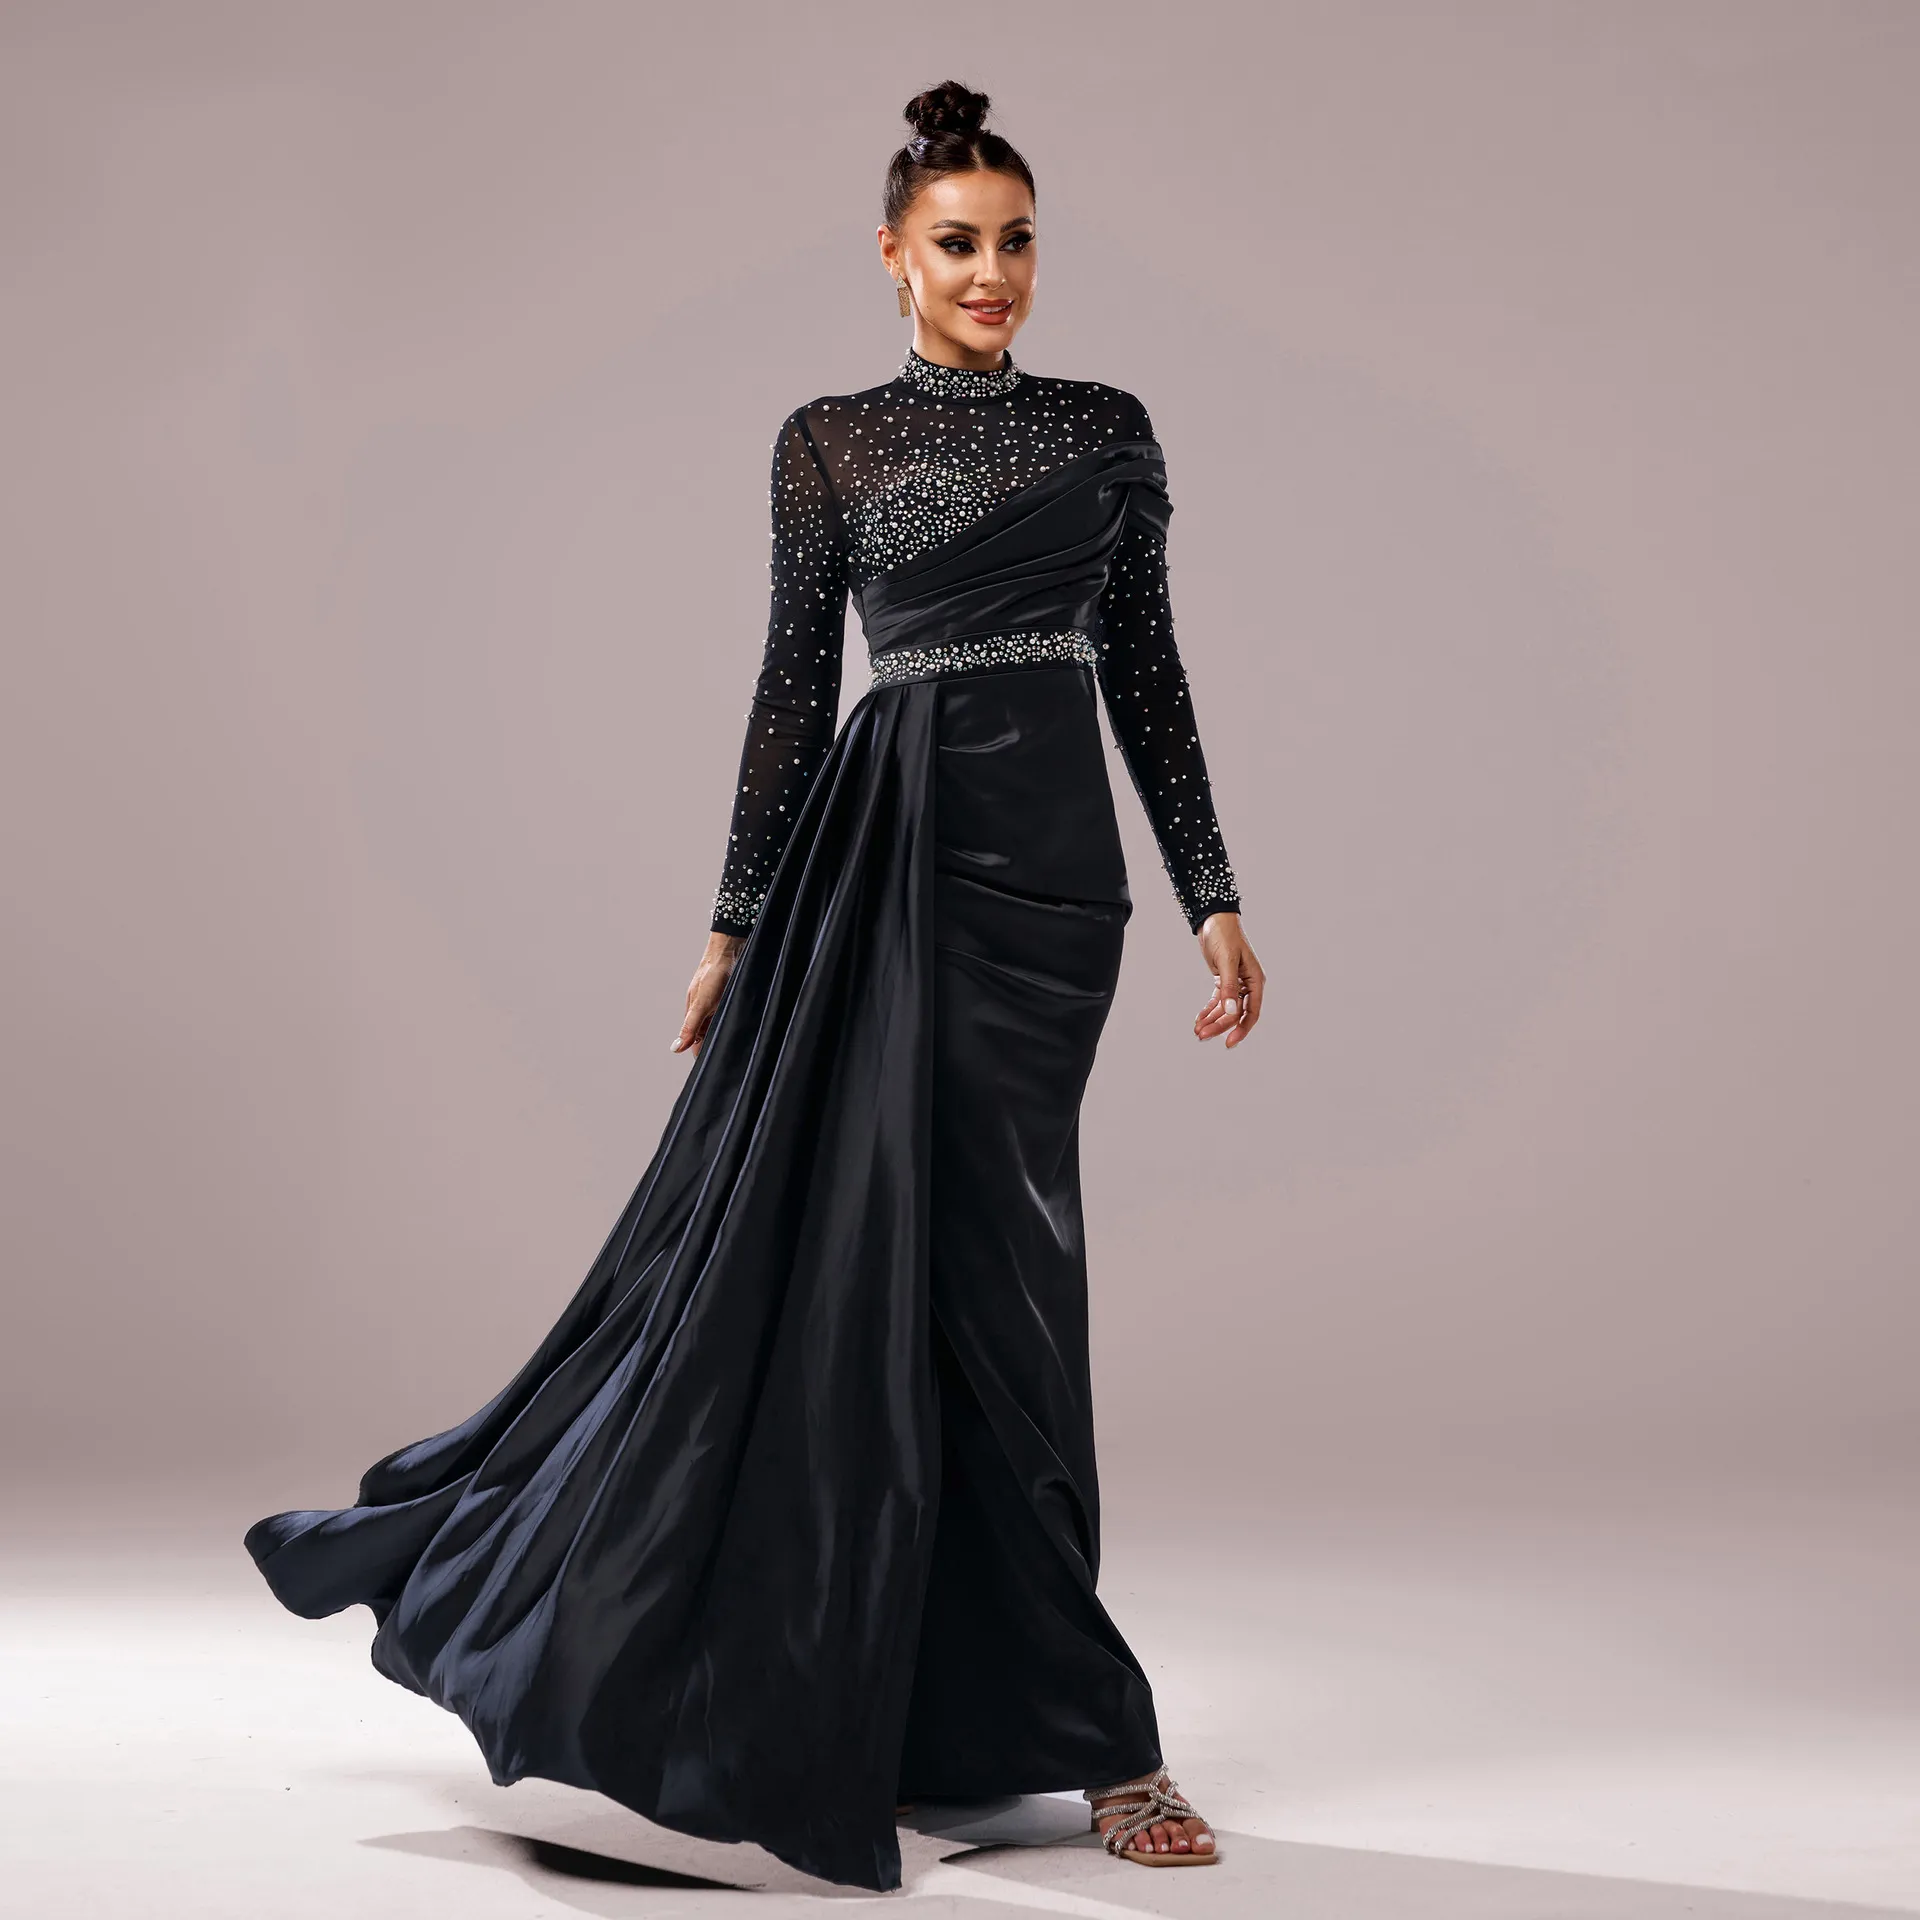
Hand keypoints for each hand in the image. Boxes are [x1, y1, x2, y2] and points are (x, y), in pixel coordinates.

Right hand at [673, 931, 745, 1055]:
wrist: (730, 950)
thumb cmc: (713, 974)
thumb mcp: (701, 1003)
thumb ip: (690, 1026)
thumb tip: (675, 1049)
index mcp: (695, 1016)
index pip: (697, 1043)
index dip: (703, 1056)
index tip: (713, 1071)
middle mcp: (706, 1013)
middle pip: (709, 1038)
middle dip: (717, 1049)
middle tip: (731, 1064)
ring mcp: (719, 1007)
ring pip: (722, 1029)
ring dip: (728, 1038)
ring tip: (740, 1052)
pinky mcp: (732, 1001)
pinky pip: (733, 1019)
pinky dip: (737, 1026)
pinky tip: (745, 1032)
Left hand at [1193, 912, 1262, 1048]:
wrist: (1213, 919)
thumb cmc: (1224, 935)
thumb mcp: (1226, 961)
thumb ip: (1229, 987)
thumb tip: (1232, 1012)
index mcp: (1255, 980)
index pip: (1252, 1012)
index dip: (1241, 1029)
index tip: (1229, 1042)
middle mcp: (1248, 984)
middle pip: (1236, 1014)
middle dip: (1219, 1026)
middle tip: (1202, 1036)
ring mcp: (1236, 984)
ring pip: (1225, 1010)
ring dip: (1212, 1021)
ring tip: (1198, 1031)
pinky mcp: (1223, 981)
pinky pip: (1217, 1002)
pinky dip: (1208, 1011)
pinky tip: (1199, 1020)